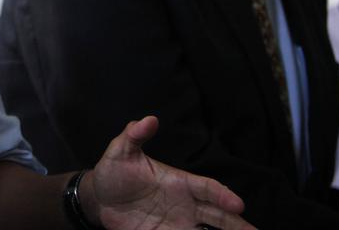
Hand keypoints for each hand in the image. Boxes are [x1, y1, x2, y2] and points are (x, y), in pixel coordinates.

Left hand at [89, 116, 254, 229]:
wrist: (100, 198)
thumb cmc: (114, 171)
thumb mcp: (120, 151)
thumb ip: (134, 136)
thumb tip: (148, 119)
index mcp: (180, 182)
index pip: (208, 188)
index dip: (223, 195)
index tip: (238, 204)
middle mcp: (185, 204)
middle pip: (218, 215)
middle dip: (238, 224)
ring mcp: (179, 223)